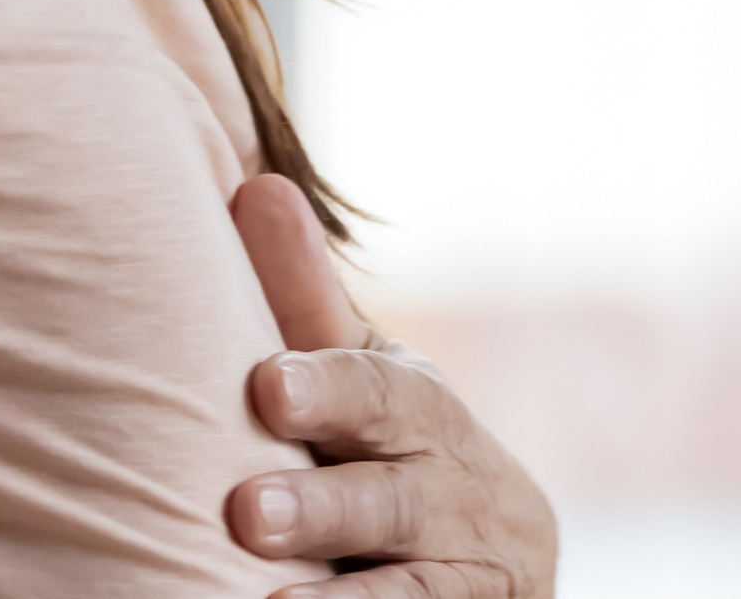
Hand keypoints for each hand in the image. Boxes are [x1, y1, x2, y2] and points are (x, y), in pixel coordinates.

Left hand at [226, 175, 557, 597]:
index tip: (268, 385)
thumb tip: (256, 183)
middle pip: (392, 500)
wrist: (493, 562)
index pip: (379, 394)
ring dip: (343, 597)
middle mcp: (457, 493)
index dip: (327, 387)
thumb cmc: (389, 447)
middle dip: (324, 505)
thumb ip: (304, 297)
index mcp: (421, 412)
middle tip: (247, 511)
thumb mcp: (360, 374)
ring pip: (411, 587)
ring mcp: (469, 575)